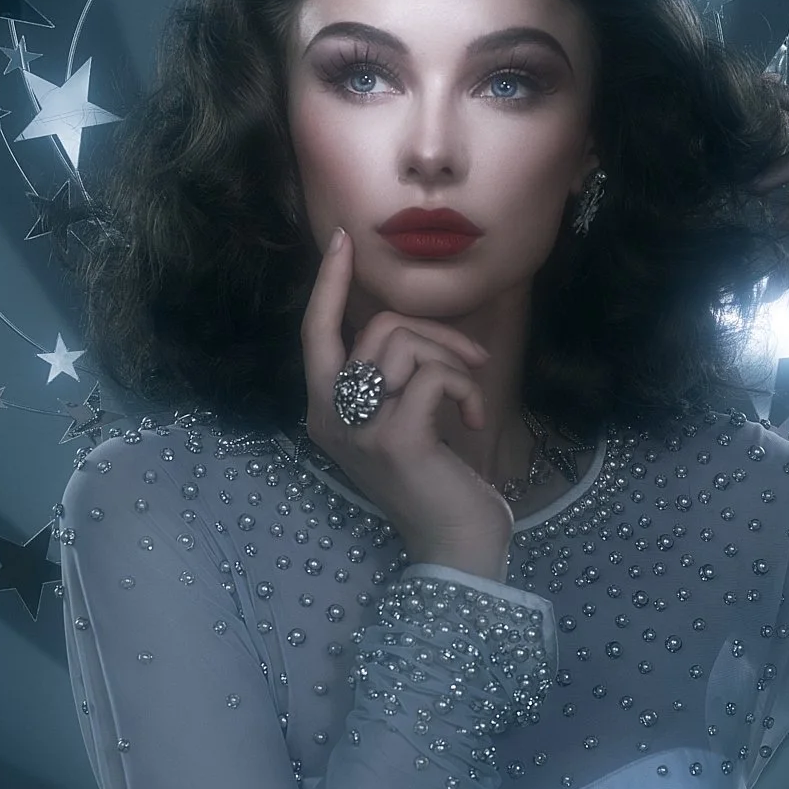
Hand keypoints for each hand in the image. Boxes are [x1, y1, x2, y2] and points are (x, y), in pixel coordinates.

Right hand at [301, 227, 513, 579]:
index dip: (328, 284)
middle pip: (378, 329)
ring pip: (408, 345)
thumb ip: (388, 383)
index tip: (343, 241)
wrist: (455, 547)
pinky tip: (474, 421)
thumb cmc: (437, 484)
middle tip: (473, 363)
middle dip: (437, 333)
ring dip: (456, 363)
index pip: (315, 333)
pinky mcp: (397, 438)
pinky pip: (434, 375)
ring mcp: (360, 429)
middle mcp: (331, 418)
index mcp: (326, 413)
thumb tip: (404, 328)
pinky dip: (465, 388)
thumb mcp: (400, 424)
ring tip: (470, 401)